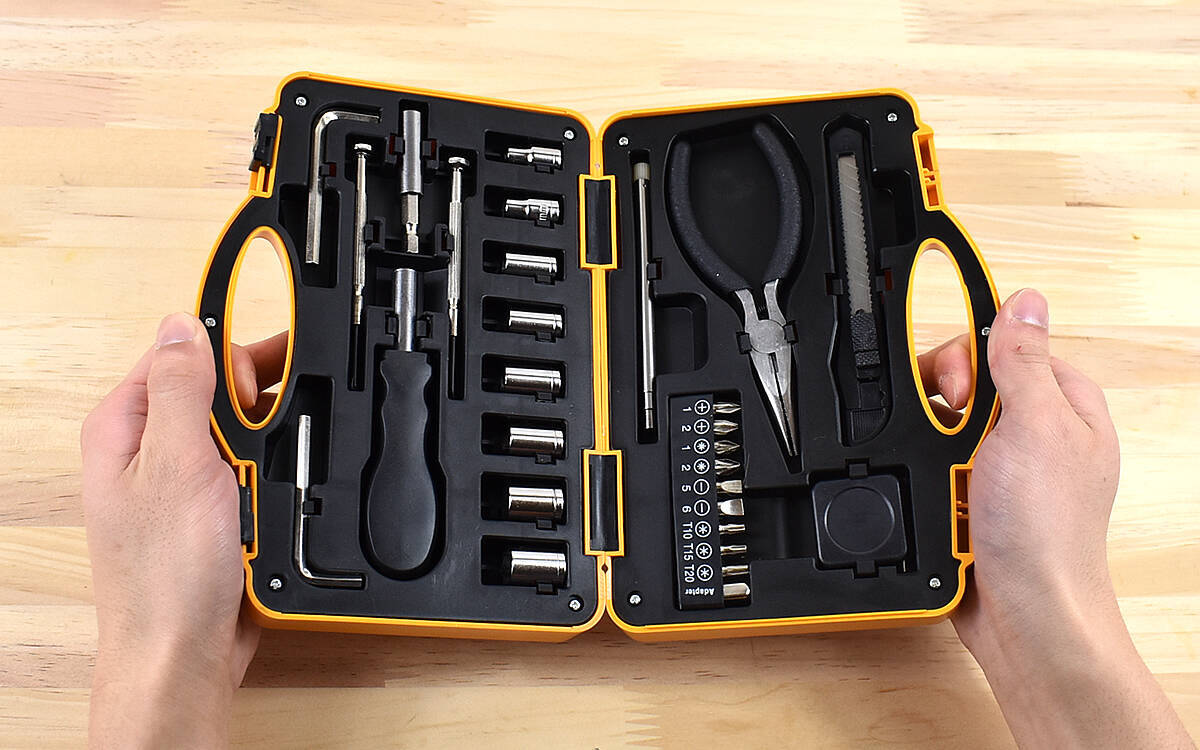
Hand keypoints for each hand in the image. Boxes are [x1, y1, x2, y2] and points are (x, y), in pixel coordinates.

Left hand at [82, 314, 281, 747]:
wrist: (185, 652)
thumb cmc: (166, 575)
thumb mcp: (177, 464)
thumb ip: (182, 388)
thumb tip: (183, 324)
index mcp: (125, 426)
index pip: (183, 354)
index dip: (230, 360)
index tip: (262, 383)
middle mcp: (148, 448)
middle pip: (218, 392)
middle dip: (255, 412)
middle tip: (259, 448)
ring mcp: (180, 479)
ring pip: (242, 432)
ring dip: (266, 449)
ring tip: (261, 486)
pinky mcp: (209, 509)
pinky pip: (250, 470)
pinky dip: (269, 478)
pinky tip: (270, 500)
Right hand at [919, 289, 1190, 746]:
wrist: (1024, 616)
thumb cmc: (1047, 534)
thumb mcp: (1035, 428)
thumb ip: (1024, 361)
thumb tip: (1025, 301)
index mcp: (1063, 403)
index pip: (1004, 344)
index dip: (969, 355)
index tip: (953, 382)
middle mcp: (1035, 431)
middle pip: (964, 381)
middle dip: (942, 405)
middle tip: (953, 433)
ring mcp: (1002, 465)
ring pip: (941, 423)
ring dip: (931, 446)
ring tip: (947, 473)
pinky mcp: (972, 496)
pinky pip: (931, 465)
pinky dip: (926, 476)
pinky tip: (936, 493)